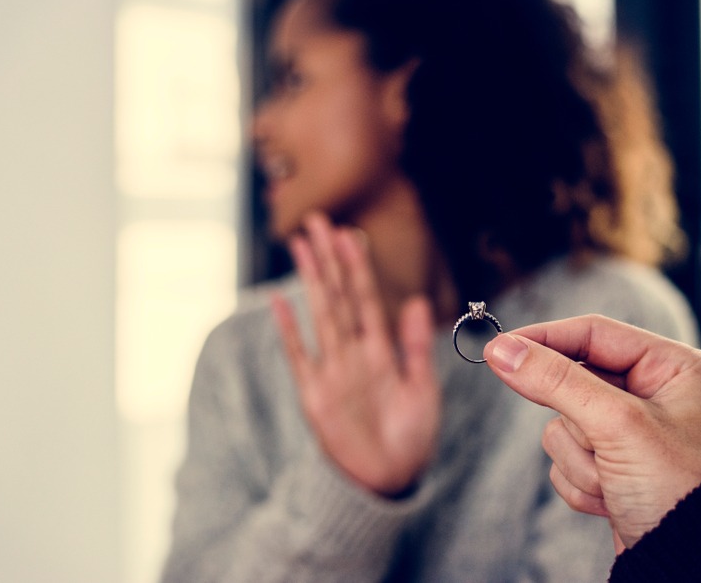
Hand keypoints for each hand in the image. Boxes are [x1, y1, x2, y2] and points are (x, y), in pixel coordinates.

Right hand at [271, 212, 440, 496]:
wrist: (389, 482)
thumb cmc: (410, 438)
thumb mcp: (422, 390)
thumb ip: (415, 346)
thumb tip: (416, 301)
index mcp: (381, 350)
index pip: (367, 298)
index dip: (359, 266)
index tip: (352, 233)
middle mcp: (353, 353)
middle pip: (338, 295)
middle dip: (329, 258)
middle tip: (319, 219)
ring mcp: (331, 370)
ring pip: (319, 314)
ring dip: (311, 279)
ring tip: (301, 244)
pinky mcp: (313, 394)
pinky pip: (298, 355)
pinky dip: (288, 329)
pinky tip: (278, 300)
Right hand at [483, 314, 700, 549]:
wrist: (695, 567)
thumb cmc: (678, 491)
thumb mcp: (616, 425)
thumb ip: (555, 381)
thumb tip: (501, 349)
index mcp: (673, 366)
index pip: (593, 333)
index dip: (544, 338)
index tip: (499, 348)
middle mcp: (655, 393)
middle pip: (573, 382)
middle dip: (579, 425)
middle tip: (597, 444)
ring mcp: (632, 431)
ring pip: (563, 424)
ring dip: (581, 460)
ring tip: (617, 482)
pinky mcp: (614, 464)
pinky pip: (567, 457)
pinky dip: (581, 481)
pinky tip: (613, 499)